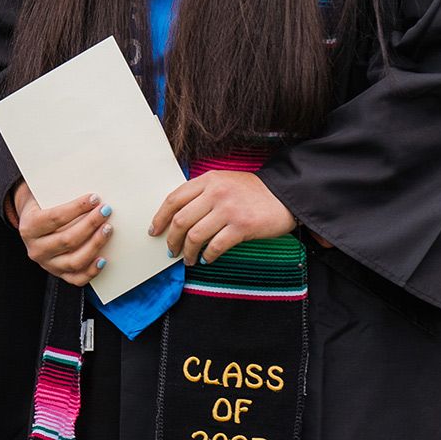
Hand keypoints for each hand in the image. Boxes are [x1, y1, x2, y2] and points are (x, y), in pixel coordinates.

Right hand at [11, 181, 112, 286]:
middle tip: (105, 211)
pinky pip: (77, 279)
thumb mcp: (42, 197)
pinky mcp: (59, 274)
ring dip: (95, 245)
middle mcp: (36, 249)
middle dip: (90, 224)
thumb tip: (88, 192)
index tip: (94, 198)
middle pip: (67, 239)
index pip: (55, 218)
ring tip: (108, 229)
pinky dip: (92, 271)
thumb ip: (59, 193)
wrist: (31, 224)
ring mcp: (47, 264)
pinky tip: (103, 259)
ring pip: (75, 261)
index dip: (77, 208)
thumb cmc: (42, 207)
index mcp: (29, 227)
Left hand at [149, 171, 295, 267]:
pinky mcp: (242, 227)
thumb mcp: (224, 181)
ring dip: (187, 252)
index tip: (154, 230)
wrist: (286, 195)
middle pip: (180, 220)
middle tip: (171, 250)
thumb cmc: (252, 192)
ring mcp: (228, 210)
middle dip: (171, 239)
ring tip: (188, 259)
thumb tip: (177, 216)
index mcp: (208, 180)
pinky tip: (207, 259)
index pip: (173, 199)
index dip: (160, 217)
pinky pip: (216, 246)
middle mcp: (215, 193)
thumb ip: (202, 193)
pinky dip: (208, 256)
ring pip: (195, 236)